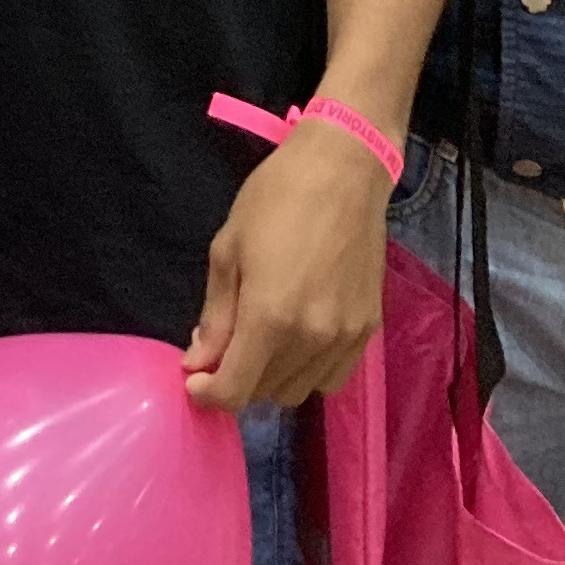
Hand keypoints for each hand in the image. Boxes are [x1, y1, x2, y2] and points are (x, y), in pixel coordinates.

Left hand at [183, 124, 392, 410]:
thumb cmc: (276, 198)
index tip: (196, 379)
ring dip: (273, 379)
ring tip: (263, 342)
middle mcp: (311, 339)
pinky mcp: (368, 329)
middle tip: (226, 347)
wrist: (344, 169)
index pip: (234, 392)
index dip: (208, 394)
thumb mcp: (228, 249)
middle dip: (238, 380)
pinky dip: (309, 373)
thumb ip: (215, 316)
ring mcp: (345, 337)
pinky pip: (333, 377)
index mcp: (270, 318)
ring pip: (299, 391)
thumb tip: (199, 362)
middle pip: (265, 395)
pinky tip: (298, 342)